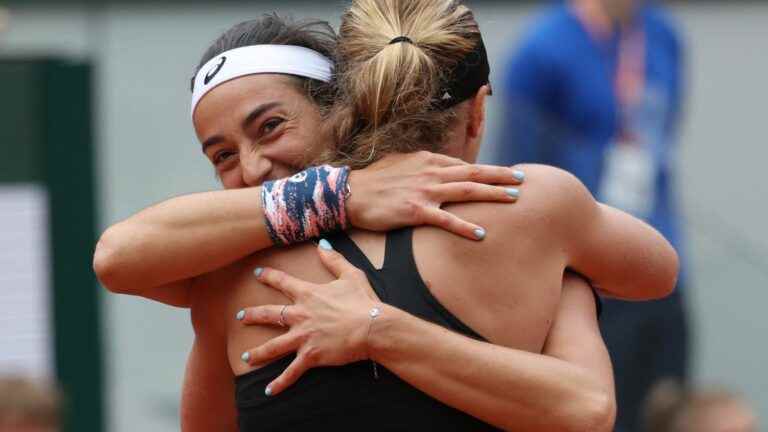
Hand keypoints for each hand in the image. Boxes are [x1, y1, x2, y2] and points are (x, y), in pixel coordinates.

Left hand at [237, 239, 379, 395]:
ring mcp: (304, 337)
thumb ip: (334, 259)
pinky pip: (291, 371)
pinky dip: (280, 382)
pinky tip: (268, 391)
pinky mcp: (311, 355)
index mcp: (309, 294)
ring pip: (273, 346)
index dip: (269, 277)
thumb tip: (322, 244)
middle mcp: (301, 315)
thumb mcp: (351, 275)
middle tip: (240, 317)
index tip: (257, 274)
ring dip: (258, 353)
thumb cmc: (363, 301)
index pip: (283, 283)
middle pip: (270, 315)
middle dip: (253, 315)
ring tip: (244, 358)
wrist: (372, 327)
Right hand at [346, 151, 524, 239]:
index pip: (463, 164)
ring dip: (493, 193)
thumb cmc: (372, 181)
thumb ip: (421, 165)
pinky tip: (481, 233)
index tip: (504, 174)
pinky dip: (466, 226)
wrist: (348, 193)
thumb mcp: (399, 163)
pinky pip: (447, 219)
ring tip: (514, 199)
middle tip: (523, 179)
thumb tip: (433, 166)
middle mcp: (430, 172)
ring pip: (467, 190)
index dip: (486, 169)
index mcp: (427, 160)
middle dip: (501, 175)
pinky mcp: (416, 211)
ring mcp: (424, 191)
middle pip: (474, 173)